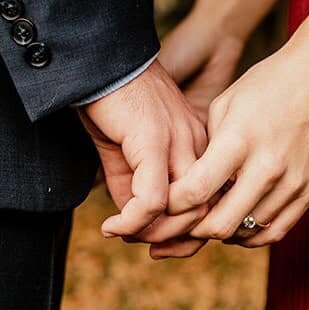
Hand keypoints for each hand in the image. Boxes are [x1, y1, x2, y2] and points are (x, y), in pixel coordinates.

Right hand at [79, 60, 208, 242]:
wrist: (98, 60)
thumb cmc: (111, 102)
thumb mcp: (126, 153)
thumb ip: (134, 188)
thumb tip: (133, 227)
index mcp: (199, 147)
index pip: (210, 205)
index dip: (188, 237)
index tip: (158, 250)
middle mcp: (197, 146)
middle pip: (204, 214)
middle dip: (176, 242)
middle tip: (147, 249)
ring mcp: (179, 142)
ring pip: (184, 211)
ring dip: (153, 234)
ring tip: (125, 233)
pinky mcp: (154, 140)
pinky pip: (153, 199)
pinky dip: (133, 221)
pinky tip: (113, 225)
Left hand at [159, 0, 308, 254]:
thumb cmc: (269, 84)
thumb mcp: (226, 105)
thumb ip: (205, 150)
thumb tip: (188, 188)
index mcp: (239, 140)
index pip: (196, 191)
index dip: (173, 205)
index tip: (163, 203)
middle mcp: (267, 167)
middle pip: (220, 224)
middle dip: (193, 229)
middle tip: (182, 223)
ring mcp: (292, 183)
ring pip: (246, 233)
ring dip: (222, 232)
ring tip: (209, 219)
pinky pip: (274, 233)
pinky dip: (250, 236)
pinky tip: (237, 226)